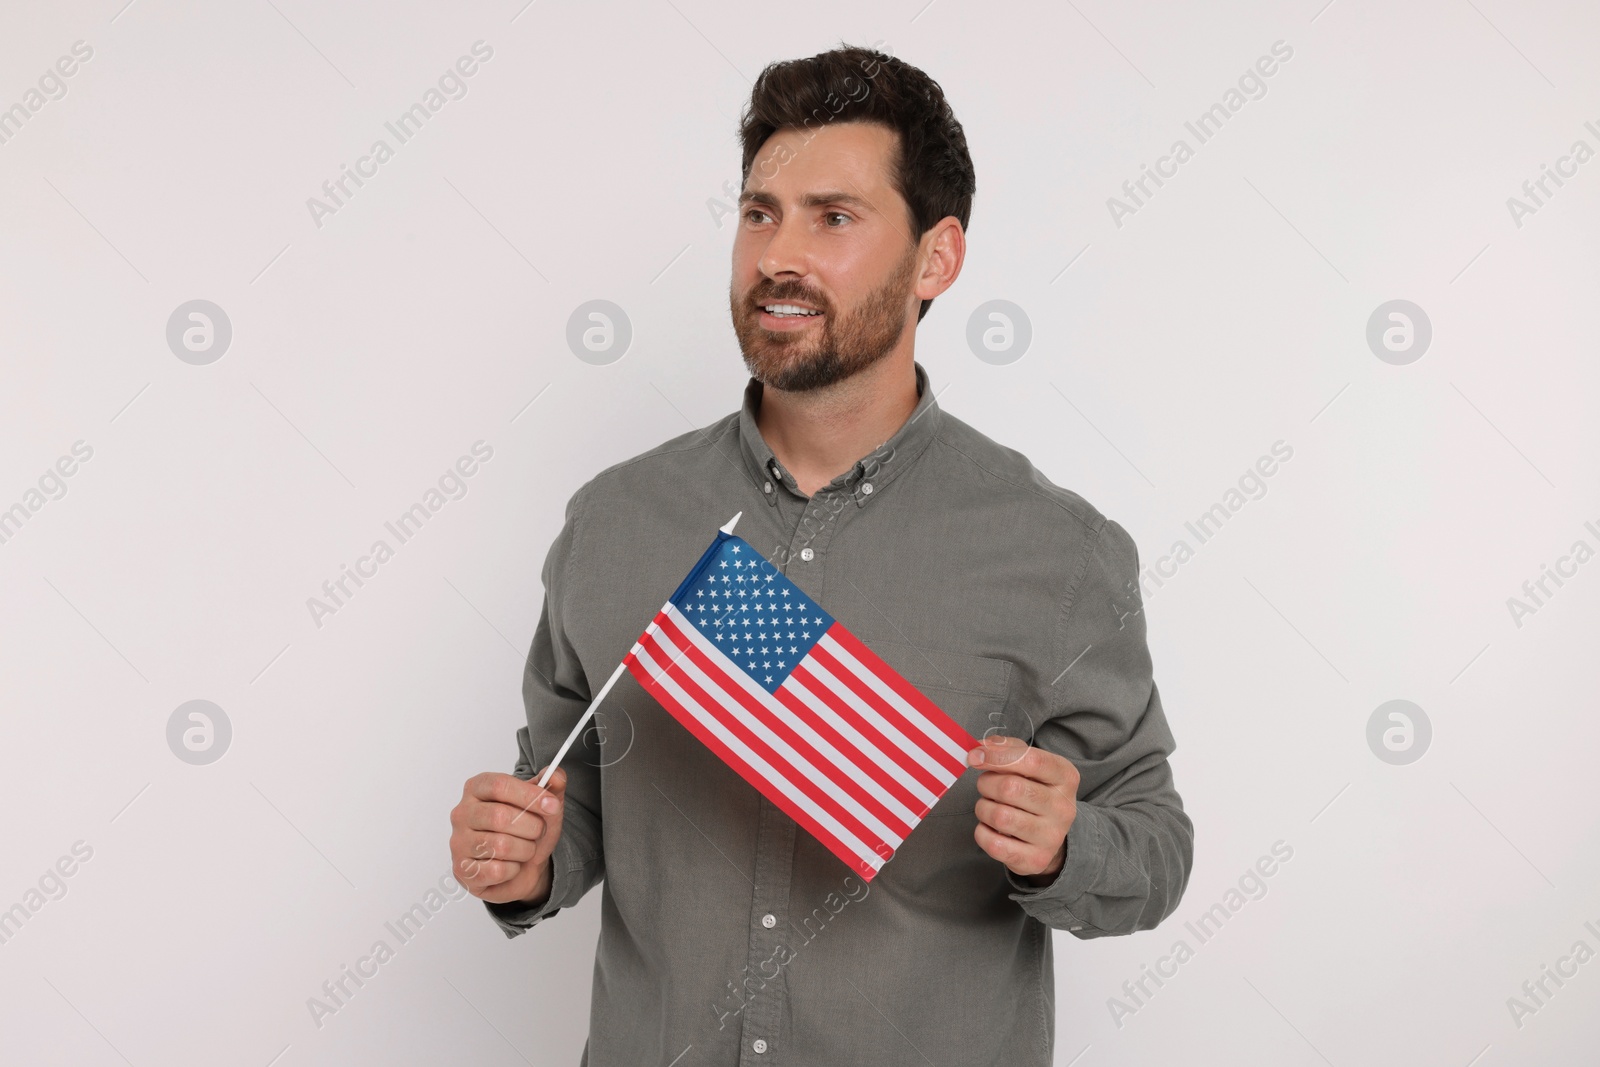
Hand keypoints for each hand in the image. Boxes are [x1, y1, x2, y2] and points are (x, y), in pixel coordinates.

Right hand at [449, 766, 566, 905]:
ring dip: (525, 850)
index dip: (530, 796)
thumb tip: (556, 776)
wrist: (524, 868)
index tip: (552, 805)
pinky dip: (513, 870)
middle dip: (531, 827)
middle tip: (538, 831)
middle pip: (500, 816)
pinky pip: (496, 871)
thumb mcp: (544, 803)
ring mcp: (459, 842)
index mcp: (477, 788)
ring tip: (525, 849)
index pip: (499, 786)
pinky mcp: (462, 871)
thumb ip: (553, 783)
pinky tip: (511, 865)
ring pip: (500, 846)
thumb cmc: (528, 830)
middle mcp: (462, 813)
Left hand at [967, 734, 1078, 884]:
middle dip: (986, 784)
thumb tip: (980, 748)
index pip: (1031, 760)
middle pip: (1011, 788)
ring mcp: (1052, 836)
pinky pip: (994, 844)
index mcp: (1065, 776)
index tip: (974, 756)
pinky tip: (990, 828)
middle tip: (985, 786)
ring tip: (988, 807)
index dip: (996, 756)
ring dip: (983, 808)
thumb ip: (1007, 749)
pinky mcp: (1036, 859)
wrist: (1049, 836)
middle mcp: (1064, 807)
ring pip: (1000, 817)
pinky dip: (982, 833)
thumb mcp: (1029, 764)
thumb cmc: (1033, 791)